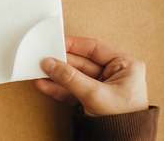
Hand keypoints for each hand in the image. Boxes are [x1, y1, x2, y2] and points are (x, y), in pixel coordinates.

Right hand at [34, 36, 148, 116]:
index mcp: (124, 66)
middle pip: (80, 62)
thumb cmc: (124, 120)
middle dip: (60, 62)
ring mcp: (100, 87)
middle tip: (43, 58)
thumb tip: (51, 64)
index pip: (94, 48)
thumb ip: (70, 77)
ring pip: (73, 76)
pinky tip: (44, 84)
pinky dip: (57, 87)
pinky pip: (70, 89)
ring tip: (39, 71)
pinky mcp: (90, 99)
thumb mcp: (95, 94)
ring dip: (55, 75)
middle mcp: (113, 74)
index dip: (74, 45)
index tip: (56, 42)